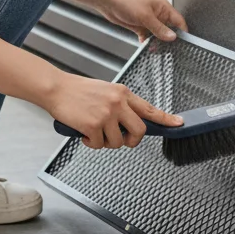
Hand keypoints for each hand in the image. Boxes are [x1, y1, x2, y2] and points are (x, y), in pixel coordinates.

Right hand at [44, 72, 183, 148]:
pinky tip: (84, 133)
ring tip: (94, 131)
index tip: (178, 124)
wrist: (56, 88)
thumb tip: (129, 125)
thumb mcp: (105, 92)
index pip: (149, 108)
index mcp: (123, 93)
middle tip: (120, 139)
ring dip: (106, 142)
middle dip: (131, 140)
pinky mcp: (94, 124)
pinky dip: (91, 143)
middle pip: (140, 131)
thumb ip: (119, 105)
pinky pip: (99, 145)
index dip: (166, 118)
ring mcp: (107, 113)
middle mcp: (118, 102)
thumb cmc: (78, 91)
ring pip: (117, 142)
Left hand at [99, 0, 187, 42]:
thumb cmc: (126, 1)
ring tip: (155, 49)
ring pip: (158, 35)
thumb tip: (172, 37)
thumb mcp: (145, 17)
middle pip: (169, 30)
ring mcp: (150, 20)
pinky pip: (148, 37)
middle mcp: (158, 14)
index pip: (178, 21)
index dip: (181, 32)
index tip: (182, 43)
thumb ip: (159, 28)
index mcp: (163, 7)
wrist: (108, 2)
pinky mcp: (141, 26)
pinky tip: (145, 45)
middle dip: (168, 40)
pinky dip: (147, 42)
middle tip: (167, 49)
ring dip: (156, 42)